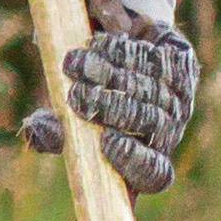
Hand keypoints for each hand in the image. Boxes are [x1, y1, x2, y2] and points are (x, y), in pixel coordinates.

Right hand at [22, 9, 194, 196]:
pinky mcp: (183, 65)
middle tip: (75, 96)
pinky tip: (95, 46)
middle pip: (151, 123)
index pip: (154, 174)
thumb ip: (51, 132)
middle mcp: (168, 132)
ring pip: (150, 88)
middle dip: (111, 108)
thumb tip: (37, 130)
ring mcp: (179, 98)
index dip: (135, 160)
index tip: (106, 142)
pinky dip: (122, 53)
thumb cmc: (88, 101)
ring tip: (72, 65)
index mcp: (145, 160)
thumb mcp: (65, 121)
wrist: (117, 51)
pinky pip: (156, 59)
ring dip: (109, 75)